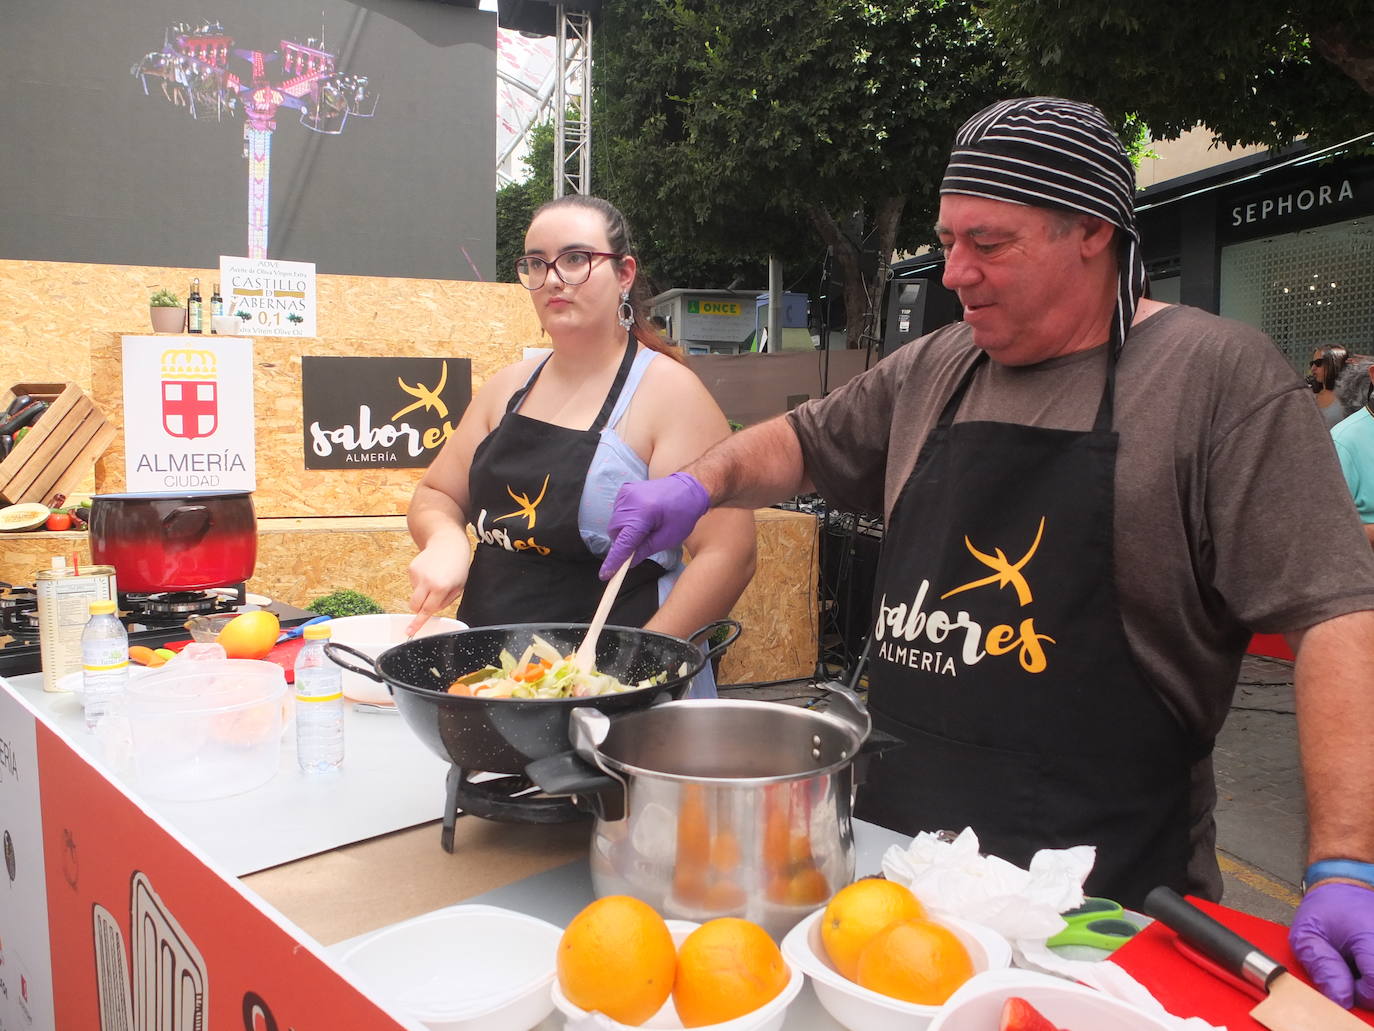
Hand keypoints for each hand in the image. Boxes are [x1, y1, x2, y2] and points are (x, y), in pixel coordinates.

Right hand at [406, 541, 468, 635]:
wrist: (448, 542)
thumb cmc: (457, 565)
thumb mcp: (458, 587)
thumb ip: (445, 601)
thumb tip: (430, 611)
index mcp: (441, 587)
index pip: (427, 610)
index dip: (418, 622)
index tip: (409, 632)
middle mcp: (427, 581)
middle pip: (414, 606)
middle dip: (419, 609)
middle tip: (429, 602)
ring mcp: (417, 574)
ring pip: (414, 595)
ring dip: (423, 593)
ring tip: (436, 579)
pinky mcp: (411, 569)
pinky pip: (413, 584)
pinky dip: (421, 582)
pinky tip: (430, 573)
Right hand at [600, 472, 709, 578]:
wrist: (687, 488)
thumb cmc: (682, 514)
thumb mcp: (668, 537)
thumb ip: (645, 550)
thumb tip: (628, 563)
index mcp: (644, 513)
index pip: (624, 542)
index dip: (614, 560)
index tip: (605, 575)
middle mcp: (630, 501)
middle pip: (615, 532)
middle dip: (623, 542)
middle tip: (641, 543)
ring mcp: (626, 493)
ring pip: (615, 523)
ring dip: (625, 531)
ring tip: (646, 526)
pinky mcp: (625, 490)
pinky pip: (618, 512)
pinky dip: (626, 519)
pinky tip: (642, 516)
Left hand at [1289, 882, 1373, 1008]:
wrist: (1345, 886)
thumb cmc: (1326, 907)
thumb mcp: (1307, 933)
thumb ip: (1321, 965)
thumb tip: (1338, 999)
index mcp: (1370, 936)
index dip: (1360, 994)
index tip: (1345, 986)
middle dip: (1368, 991)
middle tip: (1349, 974)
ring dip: (1372, 981)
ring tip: (1357, 964)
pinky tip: (1365, 963)